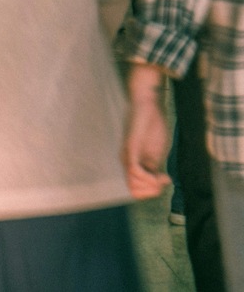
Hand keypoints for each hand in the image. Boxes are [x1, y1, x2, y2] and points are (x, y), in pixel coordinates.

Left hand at [124, 73, 170, 199]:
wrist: (148, 101)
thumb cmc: (153, 123)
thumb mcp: (156, 150)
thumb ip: (155, 166)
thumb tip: (161, 182)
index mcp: (133, 163)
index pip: (136, 191)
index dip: (152, 192)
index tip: (166, 180)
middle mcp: (127, 161)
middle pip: (135, 192)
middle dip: (152, 192)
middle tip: (164, 180)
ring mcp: (128, 154)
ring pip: (133, 185)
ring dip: (151, 186)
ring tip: (162, 176)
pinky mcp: (131, 146)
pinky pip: (134, 170)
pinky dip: (149, 178)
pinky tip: (160, 175)